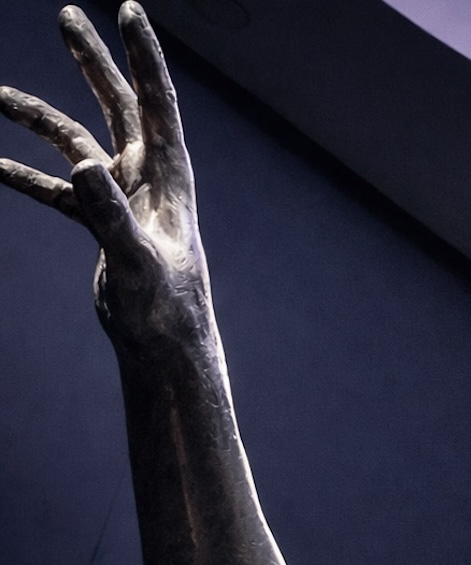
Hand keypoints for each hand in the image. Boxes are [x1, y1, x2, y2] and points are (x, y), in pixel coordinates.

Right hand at [0, 4, 209, 349]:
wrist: (164, 352)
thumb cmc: (165, 314)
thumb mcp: (138, 263)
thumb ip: (111, 216)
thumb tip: (84, 166)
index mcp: (169, 181)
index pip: (158, 105)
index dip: (143, 56)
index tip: (129, 9)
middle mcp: (148, 182)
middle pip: (119, 107)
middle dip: (94, 61)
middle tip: (68, 14)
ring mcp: (123, 202)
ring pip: (77, 144)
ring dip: (40, 119)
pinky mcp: (102, 227)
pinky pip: (58, 193)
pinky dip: (27, 177)